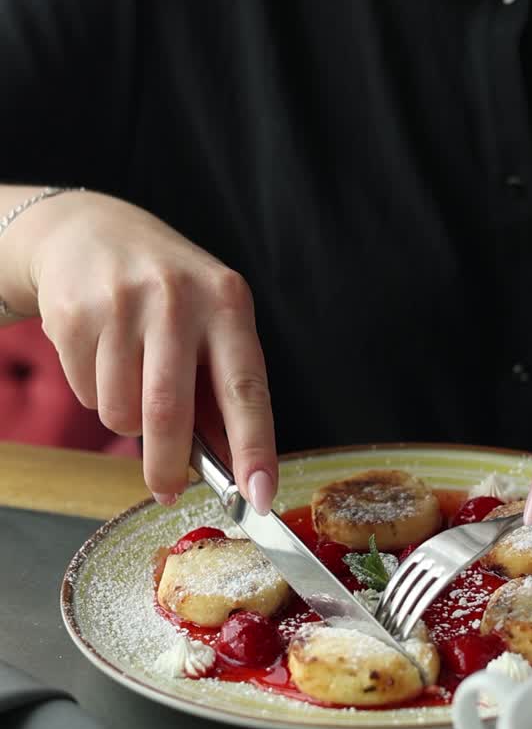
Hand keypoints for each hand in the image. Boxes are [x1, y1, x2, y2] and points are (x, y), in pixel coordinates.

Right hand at [27, 192, 276, 507]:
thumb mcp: (209, 323)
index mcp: (227, 303)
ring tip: (131, 381)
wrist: (90, 232)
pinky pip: (87, 394)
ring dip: (127, 420)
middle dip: (167, 468)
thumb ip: (220, 392)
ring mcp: (122, 303)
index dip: (254, 448)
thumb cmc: (166, 294)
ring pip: (122, 412)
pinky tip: (102, 357)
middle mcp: (178, 298)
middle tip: (167, 492)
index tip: (259, 495)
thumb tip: (231, 471)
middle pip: (169, 412)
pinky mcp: (75, 314)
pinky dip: (96, 395)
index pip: (246, 389)